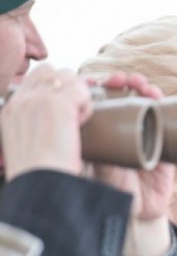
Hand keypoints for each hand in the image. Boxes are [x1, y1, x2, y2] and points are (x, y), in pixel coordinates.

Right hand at [0, 64, 90, 179]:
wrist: (40, 184)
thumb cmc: (38, 174)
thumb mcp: (23, 145)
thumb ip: (31, 127)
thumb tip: (50, 124)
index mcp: (10, 109)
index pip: (35, 78)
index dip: (55, 88)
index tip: (65, 110)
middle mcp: (22, 100)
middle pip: (53, 71)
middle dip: (69, 87)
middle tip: (74, 115)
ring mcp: (39, 100)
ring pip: (69, 76)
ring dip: (79, 94)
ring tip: (77, 121)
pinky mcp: (58, 105)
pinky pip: (82, 89)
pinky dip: (87, 104)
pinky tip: (81, 123)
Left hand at [87, 73, 173, 255]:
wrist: (134, 216)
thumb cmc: (108, 194)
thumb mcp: (93, 170)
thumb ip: (92, 153)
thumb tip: (87, 127)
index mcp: (101, 133)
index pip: (99, 101)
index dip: (98, 86)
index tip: (95, 81)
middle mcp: (124, 130)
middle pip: (123, 96)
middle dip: (122, 82)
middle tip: (119, 80)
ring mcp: (147, 135)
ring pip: (146, 103)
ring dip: (143, 88)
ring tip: (139, 84)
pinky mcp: (167, 144)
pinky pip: (169, 119)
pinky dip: (166, 104)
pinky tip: (158, 96)